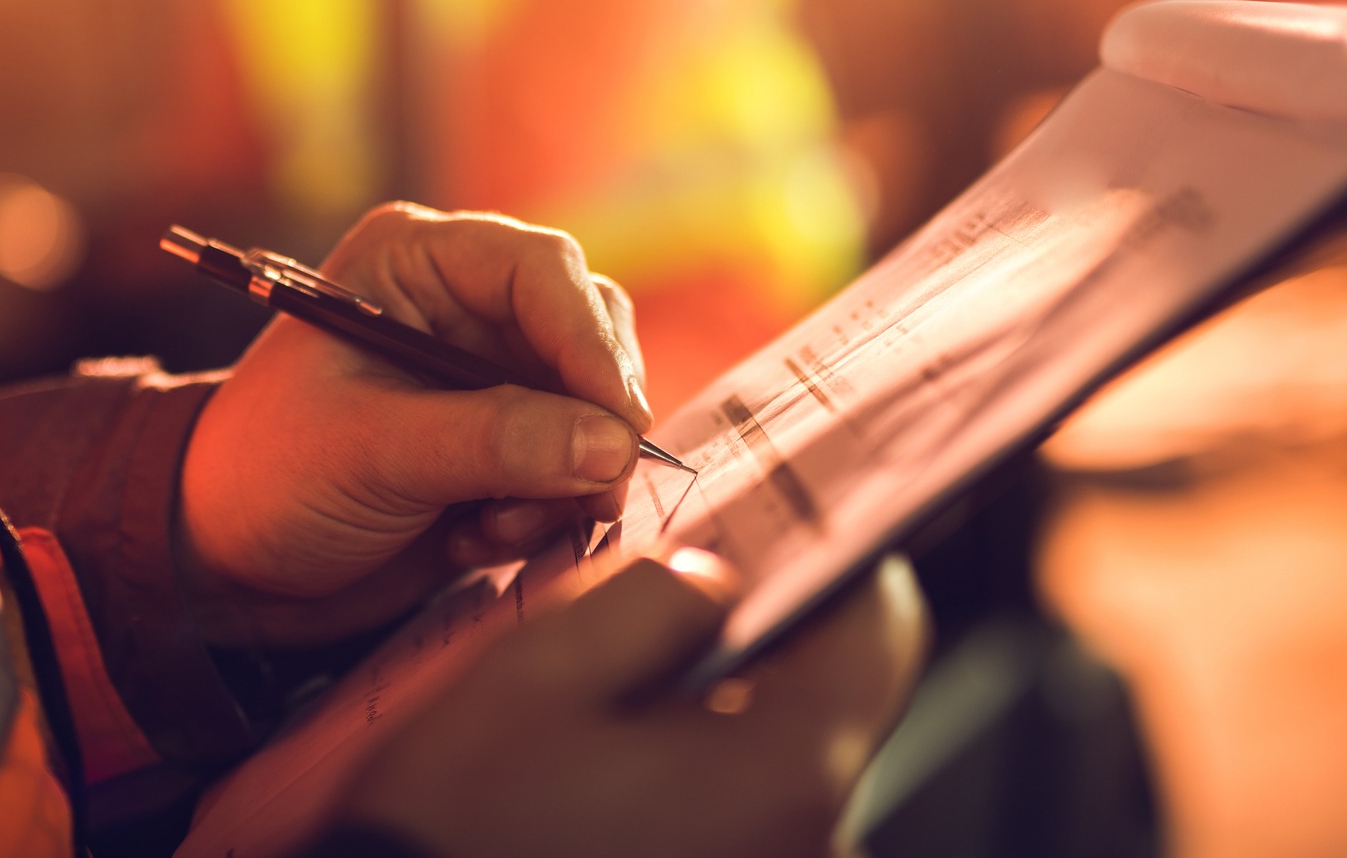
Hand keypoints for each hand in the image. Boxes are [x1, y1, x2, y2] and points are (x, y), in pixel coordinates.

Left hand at [179, 203, 652, 645]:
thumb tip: (611, 443)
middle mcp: (462, 302)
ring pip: (592, 405)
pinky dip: (544, 509)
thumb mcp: (371, 452)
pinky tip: (476, 536)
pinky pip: (572, 463)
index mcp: (415, 260)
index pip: (542, 270)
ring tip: (494, 526)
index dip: (591, 341)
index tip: (619, 423)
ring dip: (564, 477)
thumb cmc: (270, 475)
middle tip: (590, 493)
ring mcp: (488, 372)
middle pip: (587, 330)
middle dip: (591, 418)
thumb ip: (492, 440)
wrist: (228, 557)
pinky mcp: (502, 439)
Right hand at [331, 550, 927, 857]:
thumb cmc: (466, 826)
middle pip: (829, 696)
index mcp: (784, 770)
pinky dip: (702, 775)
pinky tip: (618, 766)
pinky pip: (747, 815)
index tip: (788, 520)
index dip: (839, 556)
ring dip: (720, 708)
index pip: (881, 630)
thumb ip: (649, 599)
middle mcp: (811, 841)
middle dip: (757, 635)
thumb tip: (712, 579)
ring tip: (622, 695)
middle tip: (668, 601)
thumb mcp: (540, 672)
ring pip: (781, 757)